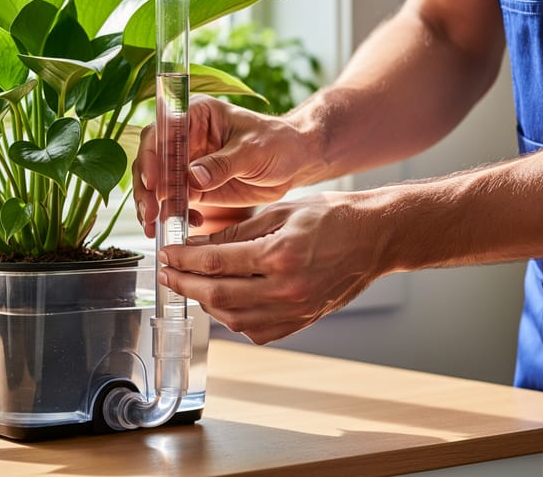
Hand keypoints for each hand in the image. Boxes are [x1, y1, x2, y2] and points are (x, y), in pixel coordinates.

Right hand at [133, 95, 324, 237]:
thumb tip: (192, 178)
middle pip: (151, 160)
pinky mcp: (194, 187)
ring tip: (155, 225)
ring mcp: (186, 163)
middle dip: (146, 188)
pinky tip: (188, 224)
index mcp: (195, 115)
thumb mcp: (253, 150)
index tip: (154, 183)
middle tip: (150, 212)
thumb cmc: (278, 143)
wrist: (295, 162)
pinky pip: (174, 202)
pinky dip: (173, 214)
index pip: (161, 132)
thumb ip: (223, 163)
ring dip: (152, 205)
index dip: (152, 157)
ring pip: (157, 184)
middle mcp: (184, 138)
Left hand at [157, 191, 388, 344]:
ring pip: (232, 318)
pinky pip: (255, 330)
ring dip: (205, 302)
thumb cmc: (333, 217)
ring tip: (191, 285)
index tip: (166, 254)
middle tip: (167, 273)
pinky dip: (232, 318)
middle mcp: (287, 288)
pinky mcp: (301, 321)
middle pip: (217, 294)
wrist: (376, 237)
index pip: (215, 261)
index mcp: (280, 254)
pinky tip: (222, 301)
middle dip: (184, 283)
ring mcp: (295, 310)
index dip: (183, 259)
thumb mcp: (280, 211)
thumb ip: (236, 231)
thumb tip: (197, 246)